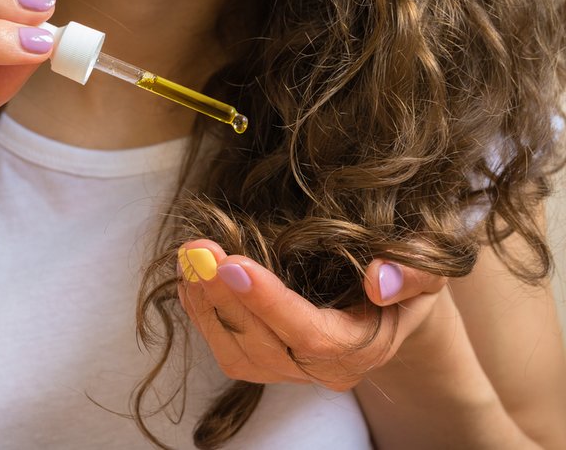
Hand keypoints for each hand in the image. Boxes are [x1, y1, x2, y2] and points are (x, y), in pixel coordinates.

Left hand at [177, 239, 447, 390]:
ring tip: (189, 259)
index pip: (311, 336)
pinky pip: (226, 348)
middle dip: (224, 297)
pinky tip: (191, 279)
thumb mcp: (430, 268)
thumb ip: (414, 274)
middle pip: (264, 346)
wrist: (392, 303)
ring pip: (237, 354)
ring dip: (206, 306)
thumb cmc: (408, 278)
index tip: (233, 264)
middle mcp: (325, 370)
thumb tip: (378, 279)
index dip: (268, 302)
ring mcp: (292, 371)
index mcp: (364, 348)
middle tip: (198, 250)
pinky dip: (202, 314)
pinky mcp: (267, 361)